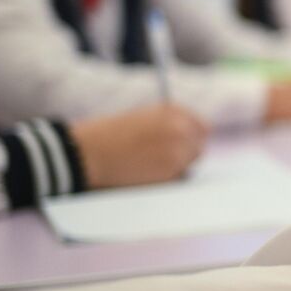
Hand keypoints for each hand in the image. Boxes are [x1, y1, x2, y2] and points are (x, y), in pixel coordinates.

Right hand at [70, 104, 206, 188]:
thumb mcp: (143, 118)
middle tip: (164, 159)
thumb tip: (189, 138)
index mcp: (174, 111)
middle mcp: (182, 128)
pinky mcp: (172, 173)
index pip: (201, 127)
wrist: (88, 153)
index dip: (191, 138)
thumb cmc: (108, 135)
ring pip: (189, 164)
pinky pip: (177, 178)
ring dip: (176, 166)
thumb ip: (168, 124)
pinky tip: (143, 174)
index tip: (183, 145)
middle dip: (186, 153)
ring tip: (147, 164)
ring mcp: (179, 151)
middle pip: (198, 147)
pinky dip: (165, 179)